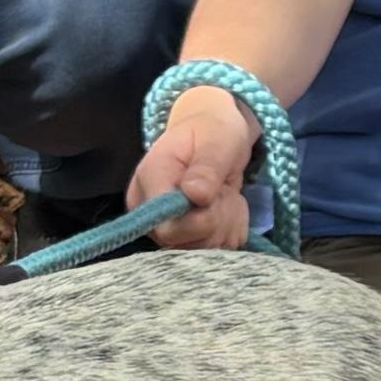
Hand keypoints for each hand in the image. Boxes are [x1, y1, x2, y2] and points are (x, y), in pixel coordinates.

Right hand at [128, 84, 264, 250]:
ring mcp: (166, 228)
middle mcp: (150, 212)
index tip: (218, 193)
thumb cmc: (212, 131)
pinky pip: (216, 249)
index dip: (201, 219)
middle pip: (184, 243)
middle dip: (218, 220)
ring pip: (203, 249)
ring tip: (228, 194)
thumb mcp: (216, 140)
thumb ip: (206, 167)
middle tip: (226, 190)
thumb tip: (195, 195)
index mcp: (149, 182)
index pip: (166, 226)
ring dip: (228, 223)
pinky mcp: (185, 238)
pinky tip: (229, 207)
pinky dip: (232, 230)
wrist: (214, 135)